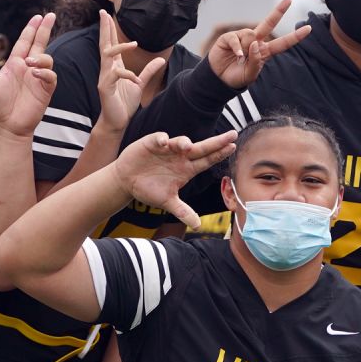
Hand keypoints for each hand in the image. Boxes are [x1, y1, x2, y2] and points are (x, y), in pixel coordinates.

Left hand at [0, 12, 57, 137]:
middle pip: (40, 44)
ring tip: (29, 63)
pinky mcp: (45, 90)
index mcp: (15, 64)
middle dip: (45, 29)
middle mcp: (28, 68)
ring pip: (47, 59)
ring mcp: (38, 79)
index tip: (38, 17)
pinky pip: (50, 76)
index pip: (25, 42)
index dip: (32, 29)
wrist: (7, 126)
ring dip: (40, 57)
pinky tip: (35, 74)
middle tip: (50, 15)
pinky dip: (45, 72)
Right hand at [97, 10, 165, 131]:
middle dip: (104, 28)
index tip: (105, 14)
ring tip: (134, 43)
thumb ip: (149, 71)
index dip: (109, 29)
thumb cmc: (125, 103)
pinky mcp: (105, 88)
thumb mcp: (140, 83)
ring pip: (108, 56)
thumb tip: (161, 59)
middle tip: (102, 12)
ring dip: (120, 48)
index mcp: (114, 66)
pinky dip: (127, 75)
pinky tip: (136, 80)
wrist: (117, 121)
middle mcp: (107, 69)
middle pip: (105, 44)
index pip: (110, 44)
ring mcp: (105, 78)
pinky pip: (115, 75)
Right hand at [110, 130, 237, 227]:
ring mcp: (166, 149)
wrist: (127, 181)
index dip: (220, 154)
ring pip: (180, 142)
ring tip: (187, 146)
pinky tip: (163, 142)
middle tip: (232, 134)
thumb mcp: (167, 202)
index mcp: (187, 169)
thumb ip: (182, 211)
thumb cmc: (150, 189)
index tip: (233, 147)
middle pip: (201, 148)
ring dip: (184, 143)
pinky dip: (161, 140)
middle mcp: (180, 157)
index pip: (207, 160)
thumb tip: (197, 226)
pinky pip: (158, 139)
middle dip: (217, 141)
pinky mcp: (151, 144)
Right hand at [207, 0, 310, 88]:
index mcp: (265, 52)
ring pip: (251, 35)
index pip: (283, 43)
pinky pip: (236, 39)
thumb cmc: (237, 77)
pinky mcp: (230, 37)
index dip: (295, 37)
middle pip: (269, 24)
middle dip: (278, 11)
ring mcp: (243, 38)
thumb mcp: (250, 75)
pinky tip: (237, 56)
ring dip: (246, 49)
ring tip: (240, 60)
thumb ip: (256, 62)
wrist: (219, 79)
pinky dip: (237, 48)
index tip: (309, 28)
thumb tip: (256, 43)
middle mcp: (255, 41)